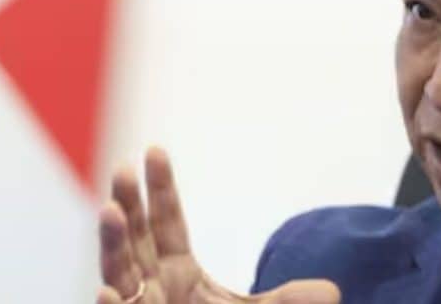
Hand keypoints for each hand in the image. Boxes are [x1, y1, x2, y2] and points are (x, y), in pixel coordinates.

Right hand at [97, 147, 340, 303]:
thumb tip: (332, 293)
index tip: (154, 150)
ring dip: (113, 244)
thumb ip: (294, 301)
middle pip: (135, 239)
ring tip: (109, 211)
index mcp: (178, 272)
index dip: (161, 189)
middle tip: (123, 168)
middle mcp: (153, 289)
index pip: (167, 222)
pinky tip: (108, 291)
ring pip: (119, 276)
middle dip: (127, 205)